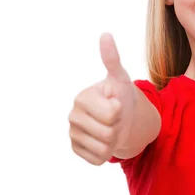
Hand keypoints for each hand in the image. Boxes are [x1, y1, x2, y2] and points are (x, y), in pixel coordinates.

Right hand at [68, 33, 137, 164]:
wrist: (121, 117)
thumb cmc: (120, 95)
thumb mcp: (121, 78)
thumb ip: (112, 59)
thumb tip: (105, 34)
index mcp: (82, 98)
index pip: (111, 114)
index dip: (120, 110)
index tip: (116, 103)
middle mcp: (72, 116)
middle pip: (108, 134)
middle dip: (118, 127)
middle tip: (115, 118)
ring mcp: (72, 134)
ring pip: (104, 148)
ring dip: (114, 141)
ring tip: (110, 128)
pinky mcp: (76, 150)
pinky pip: (97, 159)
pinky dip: (106, 153)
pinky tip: (103, 140)